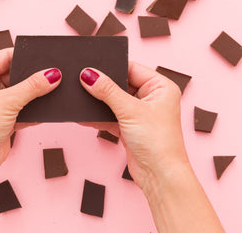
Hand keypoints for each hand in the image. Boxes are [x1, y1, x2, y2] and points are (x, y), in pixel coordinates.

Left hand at [0, 48, 61, 177]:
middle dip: (32, 76)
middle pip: (15, 73)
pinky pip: (24, 107)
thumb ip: (33, 86)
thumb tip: (52, 74)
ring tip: (50, 90)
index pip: (4, 56)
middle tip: (51, 74)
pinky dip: (34, 109)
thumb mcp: (7, 101)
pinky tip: (45, 108)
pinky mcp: (4, 118)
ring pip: (21, 91)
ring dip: (34, 94)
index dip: (24, 56)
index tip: (44, 56)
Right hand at [79, 62, 189, 190]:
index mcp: (161, 87)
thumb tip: (89, 75)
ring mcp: (141, 113)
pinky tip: (84, 116)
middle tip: (83, 82)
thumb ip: (107, 91)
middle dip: (103, 86)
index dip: (112, 67)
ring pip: (114, 101)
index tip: (90, 66)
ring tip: (81, 99)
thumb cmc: (158, 142)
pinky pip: (111, 116)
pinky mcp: (131, 127)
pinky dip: (99, 117)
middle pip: (121, 84)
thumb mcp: (130, 110)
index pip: (132, 68)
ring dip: (99, 102)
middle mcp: (152, 98)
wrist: (159, 176)